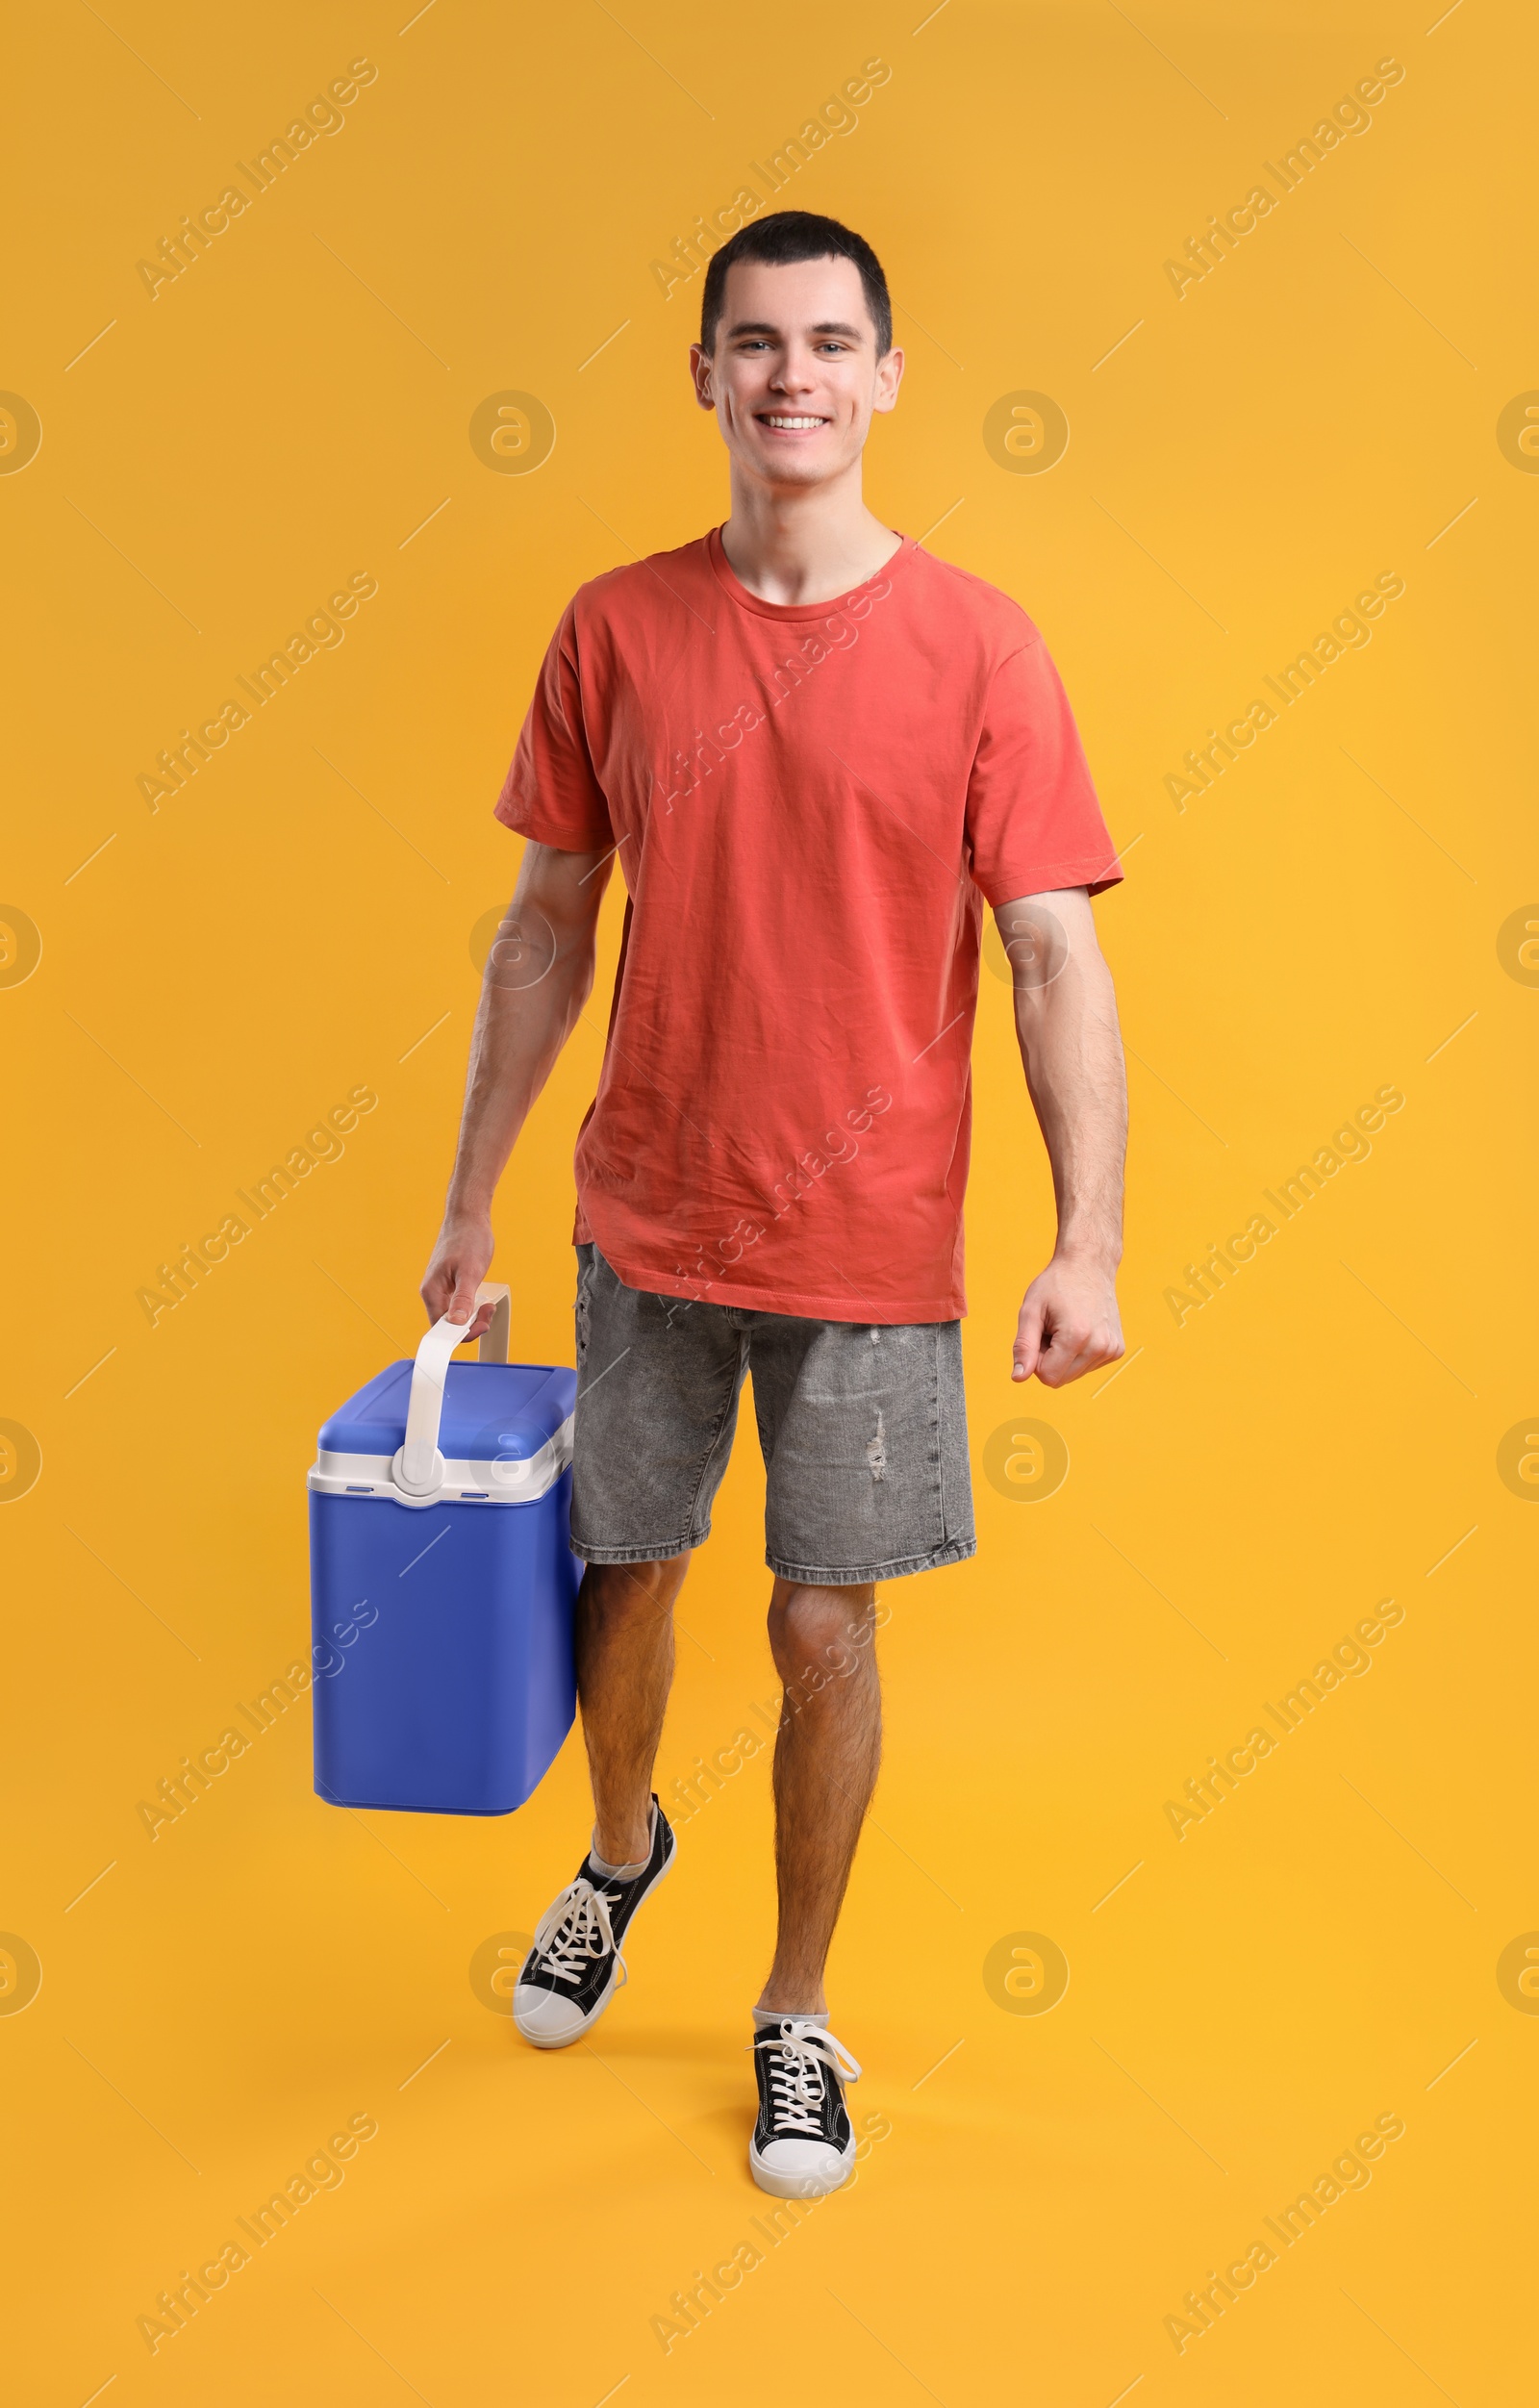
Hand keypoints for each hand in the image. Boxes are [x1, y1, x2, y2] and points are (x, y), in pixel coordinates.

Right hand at [420, 1210, 496, 1343]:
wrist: (468, 1217)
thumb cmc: (468, 1238)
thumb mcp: (470, 1271)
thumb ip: (463, 1299)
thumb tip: (455, 1324)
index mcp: (431, 1292)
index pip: (441, 1329)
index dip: (462, 1333)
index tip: (482, 1324)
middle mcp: (433, 1293)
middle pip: (449, 1325)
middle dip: (471, 1324)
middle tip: (488, 1311)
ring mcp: (441, 1289)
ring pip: (455, 1316)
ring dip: (473, 1316)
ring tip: (488, 1305)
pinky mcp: (450, 1285)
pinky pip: (459, 1305)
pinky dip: (472, 1307)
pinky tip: (482, 1299)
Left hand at [1012, 1254, 1122, 1386]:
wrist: (1089, 1265)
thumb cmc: (1056, 1285)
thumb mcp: (1031, 1310)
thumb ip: (1023, 1346)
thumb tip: (1018, 1378)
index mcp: (1077, 1337)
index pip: (1047, 1377)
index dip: (1036, 1358)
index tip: (1041, 1332)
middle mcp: (1100, 1346)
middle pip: (1060, 1379)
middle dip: (1049, 1359)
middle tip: (1053, 1328)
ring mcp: (1112, 1349)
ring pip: (1073, 1375)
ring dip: (1063, 1356)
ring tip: (1066, 1326)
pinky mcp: (1117, 1350)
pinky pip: (1087, 1367)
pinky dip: (1078, 1353)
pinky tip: (1080, 1329)